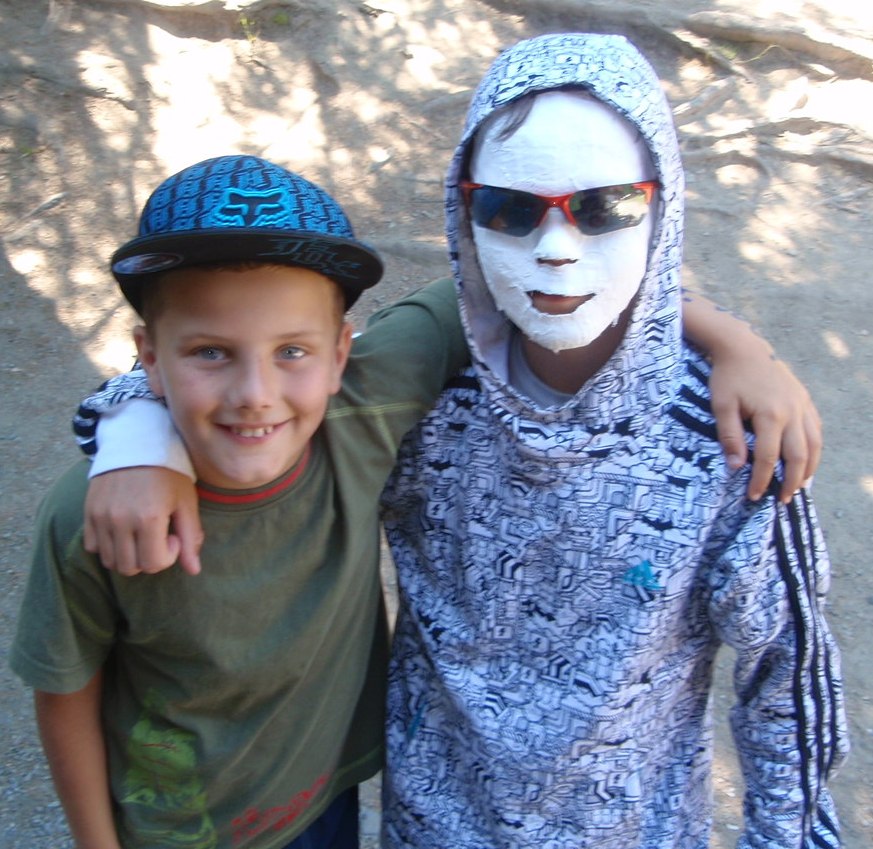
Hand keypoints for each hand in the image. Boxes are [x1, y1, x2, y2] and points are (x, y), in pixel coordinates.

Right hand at [83, 467, 202, 575]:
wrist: (138, 443)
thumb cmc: (169, 473)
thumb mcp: (186, 502)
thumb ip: (191, 537)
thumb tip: (194, 571)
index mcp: (148, 518)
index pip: (152, 564)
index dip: (167, 556)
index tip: (173, 536)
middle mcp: (120, 520)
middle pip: (130, 567)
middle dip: (148, 560)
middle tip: (158, 537)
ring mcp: (100, 517)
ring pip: (110, 561)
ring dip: (128, 555)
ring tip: (141, 534)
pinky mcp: (88, 512)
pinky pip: (93, 547)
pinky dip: (108, 546)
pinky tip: (124, 530)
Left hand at [709, 352, 821, 502]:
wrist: (744, 347)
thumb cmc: (727, 377)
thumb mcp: (721, 406)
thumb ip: (730, 436)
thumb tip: (736, 467)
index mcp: (771, 415)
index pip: (768, 458)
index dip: (762, 480)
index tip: (754, 496)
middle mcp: (792, 412)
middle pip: (798, 457)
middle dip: (791, 482)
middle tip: (783, 500)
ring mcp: (802, 405)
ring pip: (814, 445)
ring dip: (808, 469)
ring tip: (799, 487)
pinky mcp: (805, 399)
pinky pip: (816, 429)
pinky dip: (814, 449)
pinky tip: (807, 460)